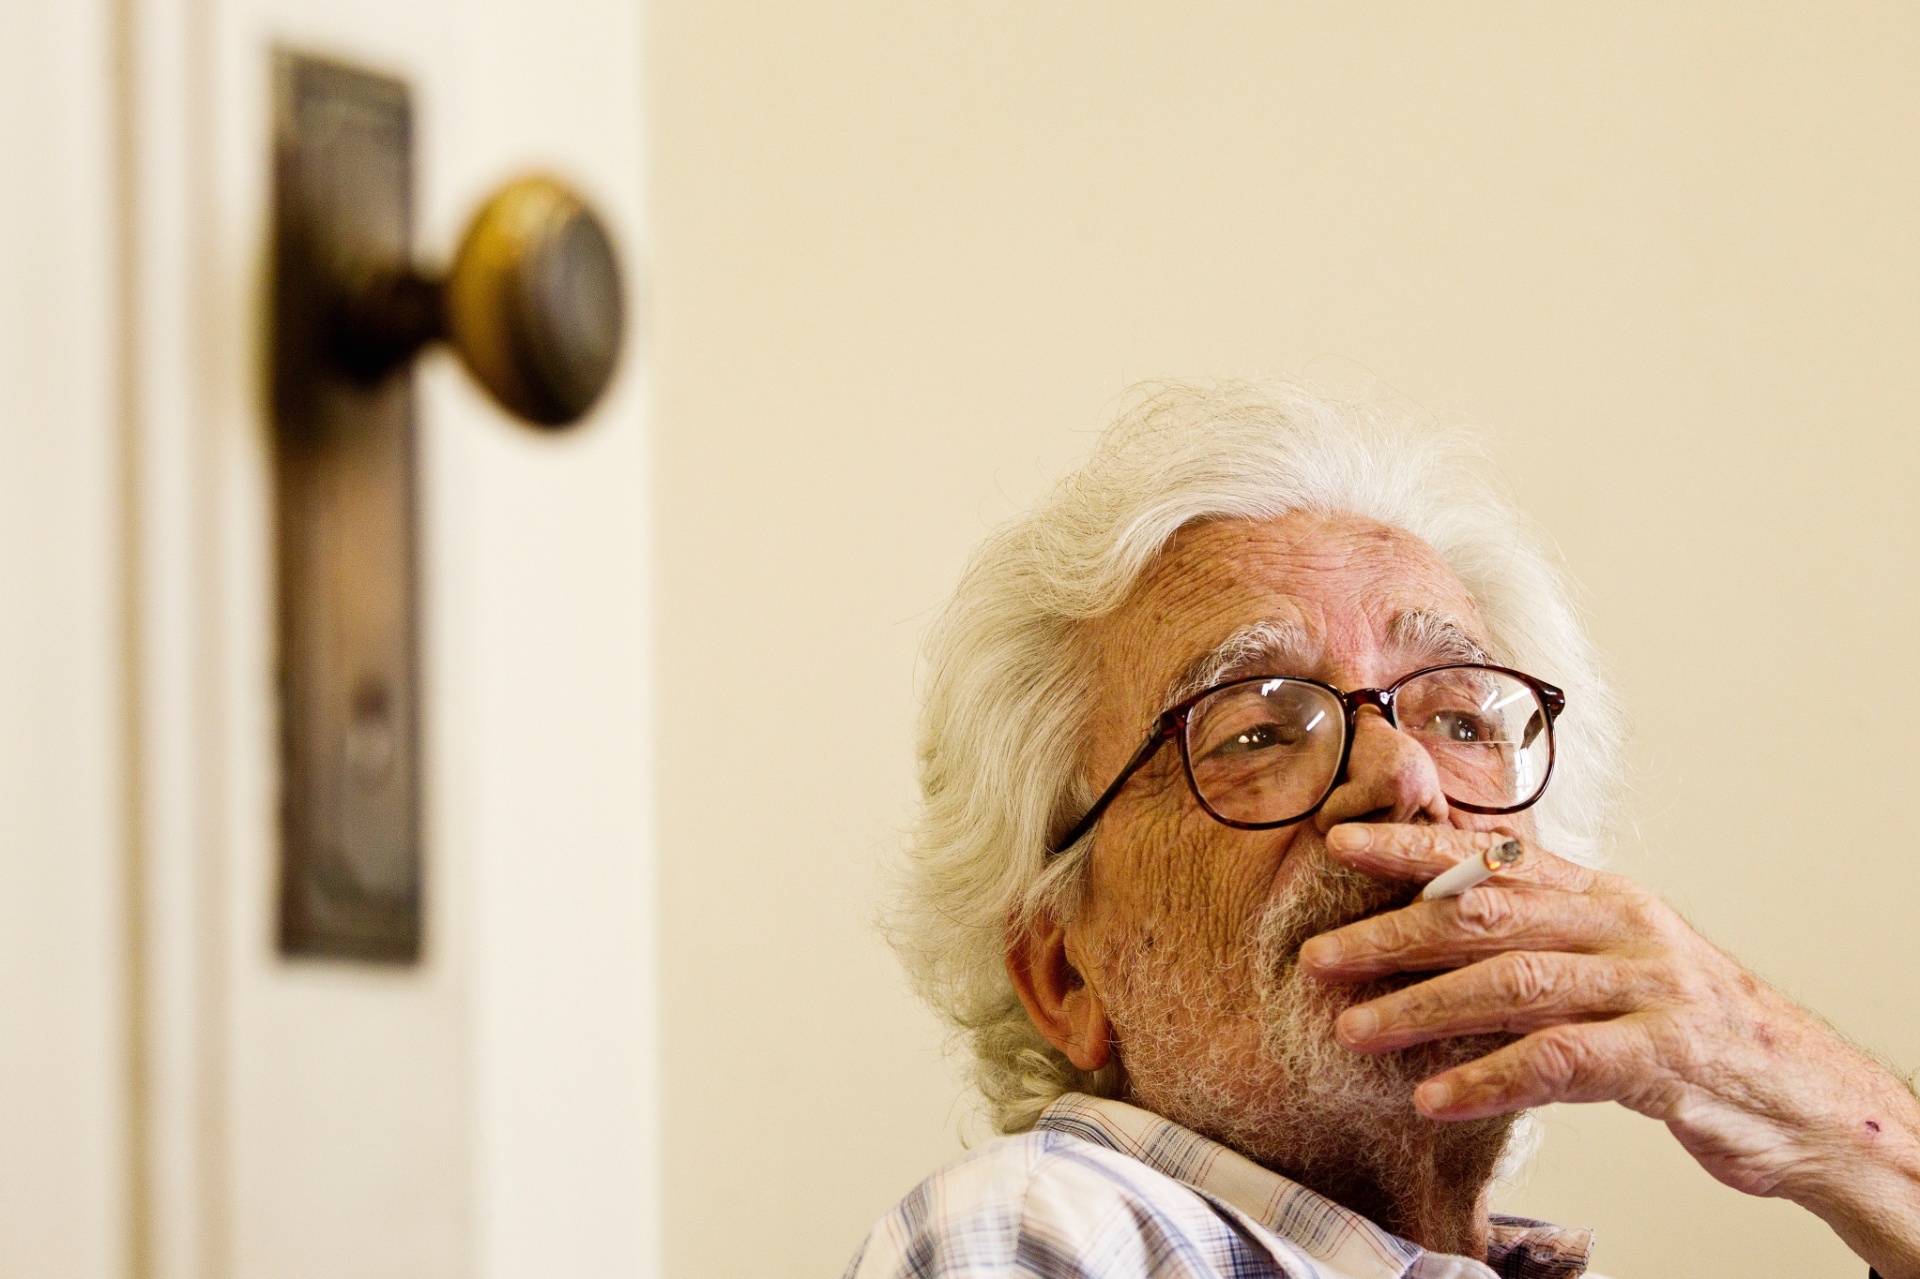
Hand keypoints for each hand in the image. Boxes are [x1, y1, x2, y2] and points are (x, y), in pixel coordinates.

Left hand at [1298, 822, 1919, 1278]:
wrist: (1803, 1095)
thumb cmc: (1685, 1027)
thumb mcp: (1613, 961)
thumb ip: (1539, 935)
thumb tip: (1435, 912)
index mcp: (1602, 897)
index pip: (1493, 858)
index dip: (1414, 845)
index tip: (1339, 840)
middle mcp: (1622, 928)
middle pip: (1489, 914)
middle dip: (1394, 932)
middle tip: (1318, 957)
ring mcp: (1647, 989)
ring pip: (1515, 983)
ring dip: (1423, 1007)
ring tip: (1354, 1029)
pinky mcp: (1665, 1059)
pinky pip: (1560, 1062)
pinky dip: (1488, 1078)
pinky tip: (1432, 1097)